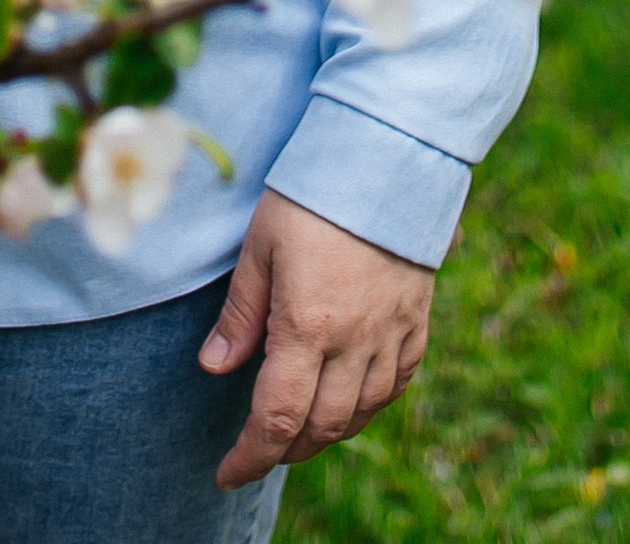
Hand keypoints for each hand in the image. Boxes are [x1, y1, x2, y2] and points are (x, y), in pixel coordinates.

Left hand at [200, 188, 433, 486]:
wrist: (387, 156)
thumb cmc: (311, 193)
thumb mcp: (260, 245)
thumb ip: (240, 313)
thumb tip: (214, 368)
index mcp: (307, 325)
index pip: (276, 418)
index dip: (250, 456)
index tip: (227, 473)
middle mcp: (354, 342)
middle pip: (320, 427)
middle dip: (285, 450)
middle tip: (258, 451)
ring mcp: (391, 334)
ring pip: (360, 413)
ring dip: (326, 434)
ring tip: (298, 432)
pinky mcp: (416, 320)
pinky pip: (397, 384)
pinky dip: (370, 405)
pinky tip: (351, 401)